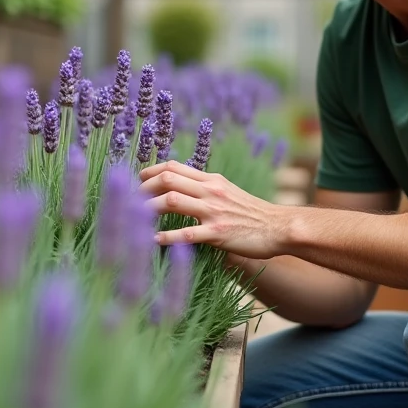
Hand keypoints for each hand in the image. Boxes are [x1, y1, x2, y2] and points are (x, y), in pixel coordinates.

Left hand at [137, 160, 286, 259]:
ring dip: (148, 209)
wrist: (279, 227)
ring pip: (172, 201)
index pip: (172, 167)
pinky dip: (165, 237)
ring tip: (133, 218)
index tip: (135, 182)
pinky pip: (185, 234)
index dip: (149, 172)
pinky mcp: (218, 233)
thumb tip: (179, 188)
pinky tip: (152, 241)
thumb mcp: (227, 191)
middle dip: (142, 189)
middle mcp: (210, 191)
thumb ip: (205, 188)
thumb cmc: (252, 213)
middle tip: (127, 202)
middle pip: (167, 179)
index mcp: (211, 180)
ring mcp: (213, 211)